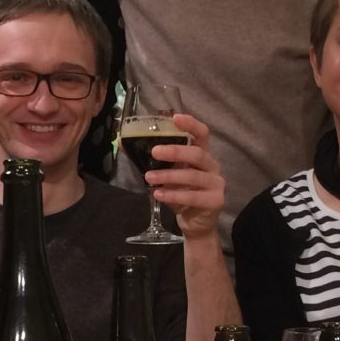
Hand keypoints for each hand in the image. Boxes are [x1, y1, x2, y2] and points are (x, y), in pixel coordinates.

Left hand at [145, 114, 224, 239]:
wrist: (195, 223)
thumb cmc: (181, 193)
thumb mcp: (166, 173)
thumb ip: (152, 160)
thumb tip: (123, 143)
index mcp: (203, 154)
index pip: (202, 134)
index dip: (191, 124)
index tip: (175, 118)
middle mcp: (212, 165)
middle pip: (197, 153)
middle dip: (175, 151)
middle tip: (154, 152)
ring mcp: (216, 183)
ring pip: (192, 175)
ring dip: (168, 176)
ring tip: (149, 178)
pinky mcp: (215, 200)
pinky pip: (193, 196)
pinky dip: (174, 195)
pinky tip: (158, 195)